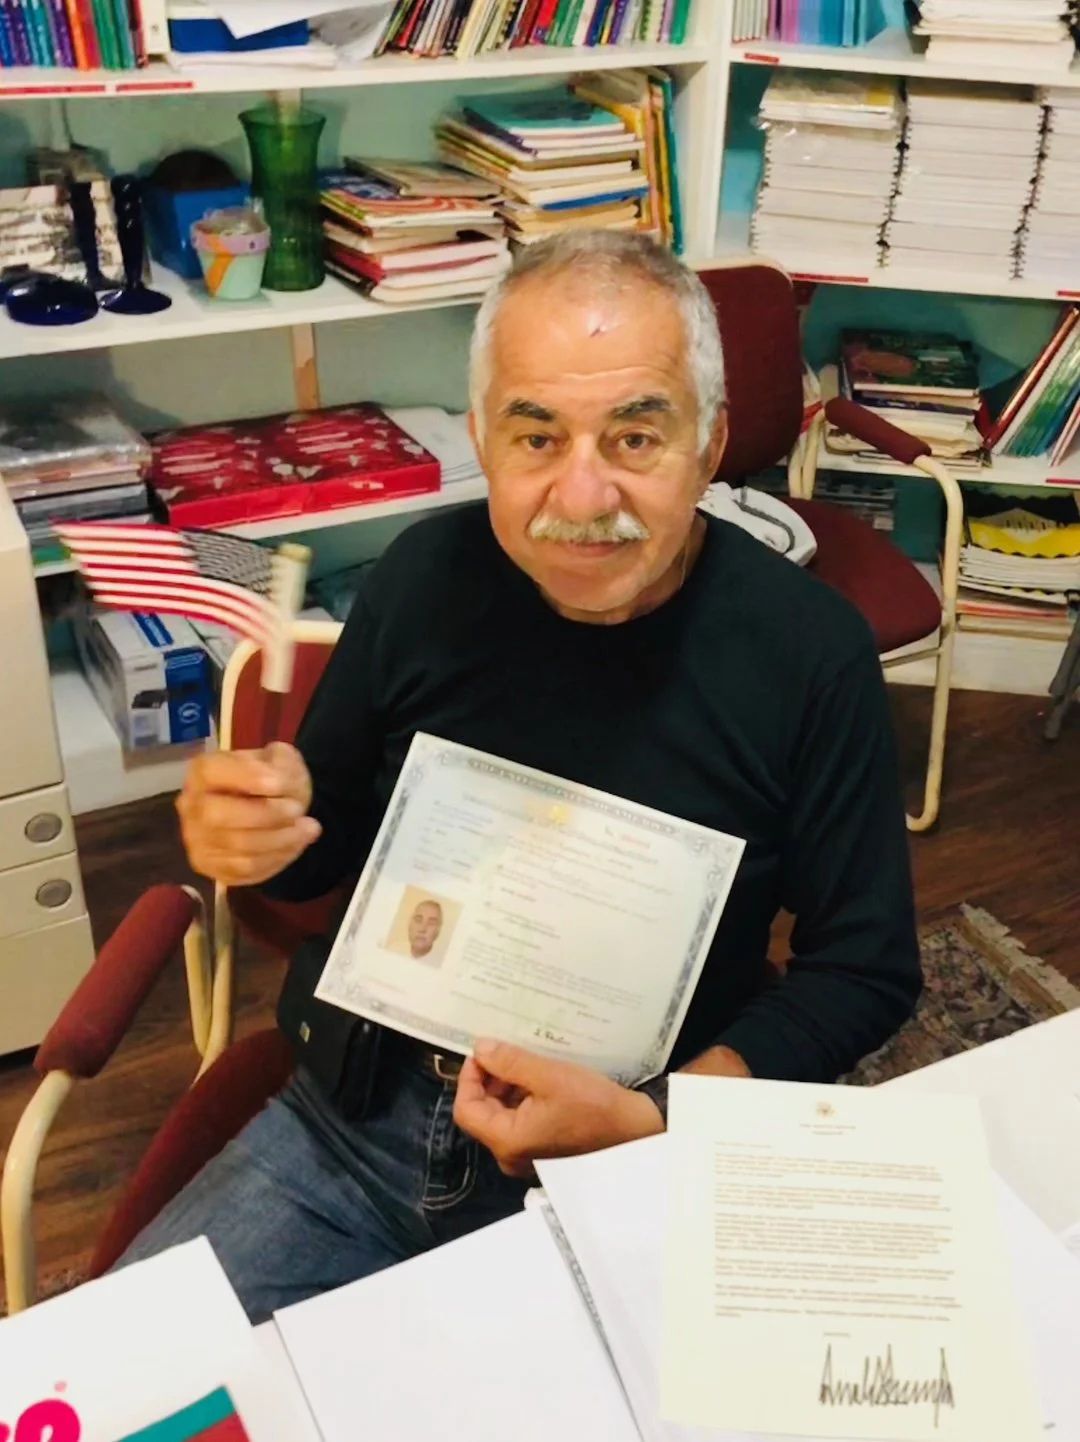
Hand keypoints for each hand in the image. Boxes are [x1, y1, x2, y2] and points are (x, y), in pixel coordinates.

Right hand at [176, 741, 319, 886]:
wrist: (269, 810)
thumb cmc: (270, 779)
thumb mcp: (280, 760)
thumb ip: (280, 764)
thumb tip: (278, 782)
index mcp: (202, 771)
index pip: (211, 771)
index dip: (245, 777)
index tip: (279, 783)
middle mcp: (191, 806)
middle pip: (216, 816)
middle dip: (265, 815)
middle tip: (296, 809)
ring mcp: (197, 840)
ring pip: (237, 849)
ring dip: (281, 840)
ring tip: (309, 828)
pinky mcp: (212, 867)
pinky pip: (246, 870)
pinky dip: (278, 858)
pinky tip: (296, 844)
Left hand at [453, 1038, 664, 1178]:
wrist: (635, 1131)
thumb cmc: (593, 1105)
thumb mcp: (548, 1075)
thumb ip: (509, 1062)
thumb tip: (480, 1049)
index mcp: (508, 1142)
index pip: (466, 1110)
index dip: (469, 1077)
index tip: (483, 1053)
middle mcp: (511, 1156)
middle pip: (483, 1114)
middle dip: (489, 1081)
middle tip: (504, 1053)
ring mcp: (527, 1157)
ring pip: (501, 1118)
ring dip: (506, 1089)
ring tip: (523, 1063)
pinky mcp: (542, 1152)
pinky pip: (520, 1124)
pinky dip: (521, 1101)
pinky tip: (537, 1080)